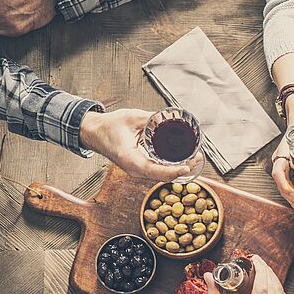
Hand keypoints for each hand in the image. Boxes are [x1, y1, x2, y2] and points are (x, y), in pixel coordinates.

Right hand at [79, 109, 199, 180]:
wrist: (94, 133)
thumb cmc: (108, 126)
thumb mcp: (131, 118)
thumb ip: (151, 118)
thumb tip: (170, 118)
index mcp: (128, 158)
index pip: (152, 170)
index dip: (171, 171)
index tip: (186, 167)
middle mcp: (133, 168)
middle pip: (161, 176)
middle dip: (182, 170)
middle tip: (198, 158)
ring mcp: (136, 170)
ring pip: (161, 176)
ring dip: (179, 170)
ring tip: (196, 159)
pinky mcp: (139, 168)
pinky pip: (157, 172)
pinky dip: (171, 168)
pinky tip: (183, 161)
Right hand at [204, 255, 293, 293]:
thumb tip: (207, 276)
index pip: (261, 290)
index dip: (261, 271)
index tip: (255, 261)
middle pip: (272, 288)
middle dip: (267, 271)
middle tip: (259, 262)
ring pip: (281, 292)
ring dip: (274, 278)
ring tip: (265, 270)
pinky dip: (279, 290)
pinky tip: (272, 284)